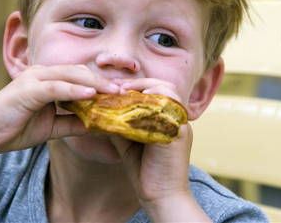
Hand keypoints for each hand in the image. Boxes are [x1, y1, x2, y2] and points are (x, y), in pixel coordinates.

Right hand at [0, 64, 118, 154]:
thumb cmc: (15, 128)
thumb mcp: (51, 127)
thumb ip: (73, 122)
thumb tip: (97, 125)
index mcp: (47, 79)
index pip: (80, 76)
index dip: (102, 83)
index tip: (122, 93)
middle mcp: (41, 74)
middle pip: (79, 72)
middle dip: (103, 80)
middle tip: (125, 90)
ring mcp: (33, 78)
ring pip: (70, 75)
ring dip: (94, 83)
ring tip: (114, 91)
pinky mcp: (27, 89)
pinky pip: (56, 87)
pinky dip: (74, 90)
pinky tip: (91, 95)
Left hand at [109, 78, 191, 203]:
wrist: (161, 198)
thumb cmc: (146, 172)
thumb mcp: (129, 142)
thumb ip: (120, 125)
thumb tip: (100, 111)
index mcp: (169, 119)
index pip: (158, 89)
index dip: (138, 84)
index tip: (116, 87)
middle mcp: (177, 119)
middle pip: (166, 85)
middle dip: (141, 82)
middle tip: (119, 87)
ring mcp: (180, 125)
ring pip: (169, 91)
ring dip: (146, 88)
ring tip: (125, 92)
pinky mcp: (178, 134)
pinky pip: (166, 109)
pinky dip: (149, 103)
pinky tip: (131, 105)